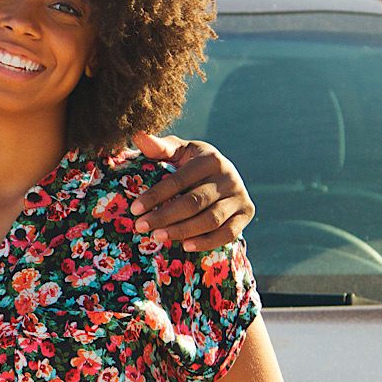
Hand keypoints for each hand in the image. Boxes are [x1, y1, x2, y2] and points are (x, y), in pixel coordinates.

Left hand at [129, 131, 254, 251]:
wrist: (221, 174)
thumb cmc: (190, 162)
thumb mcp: (178, 151)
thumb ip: (160, 147)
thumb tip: (139, 135)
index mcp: (210, 159)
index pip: (179, 180)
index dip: (155, 196)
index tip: (134, 209)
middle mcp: (228, 177)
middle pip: (194, 202)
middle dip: (165, 216)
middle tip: (141, 227)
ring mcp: (240, 196)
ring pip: (211, 220)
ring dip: (183, 231)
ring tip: (158, 237)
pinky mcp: (246, 213)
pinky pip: (228, 234)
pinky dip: (207, 242)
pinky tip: (185, 246)